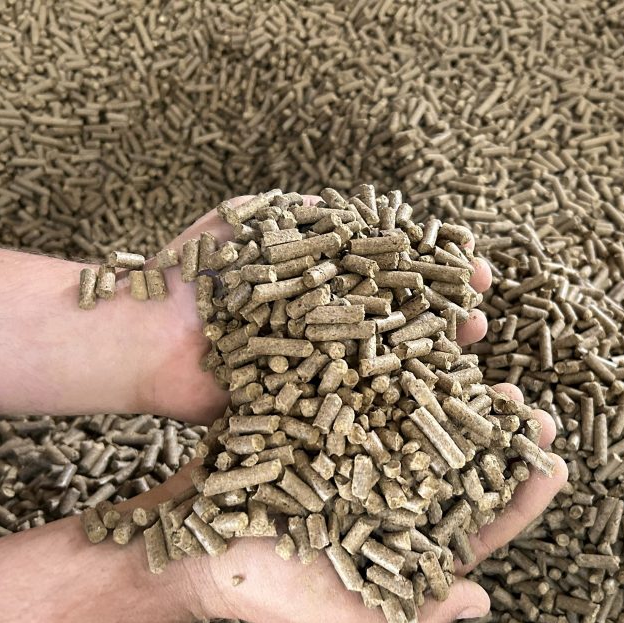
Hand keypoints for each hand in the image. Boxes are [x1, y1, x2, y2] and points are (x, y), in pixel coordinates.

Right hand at [117, 389, 567, 622]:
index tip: (554, 467)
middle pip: (462, 459)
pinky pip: (369, 385)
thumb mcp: (338, 614)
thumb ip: (407, 613)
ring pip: (423, 414)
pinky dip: (394, 360)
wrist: (186, 542)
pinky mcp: (328, 417)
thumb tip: (481, 602)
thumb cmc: (264, 590)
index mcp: (408, 541)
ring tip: (484, 357)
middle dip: (499, 432)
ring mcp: (363, 450)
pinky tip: (417, 334)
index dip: (520, 496)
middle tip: (528, 405)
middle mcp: (395, 491)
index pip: (480, 522)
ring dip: (456, 387)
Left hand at [140, 195, 492, 423]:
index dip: (431, 269)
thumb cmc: (190, 274)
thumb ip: (295, 214)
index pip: (390, 275)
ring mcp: (317, 374)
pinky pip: (354, 412)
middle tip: (482, 308)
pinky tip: (431, 405)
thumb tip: (348, 206)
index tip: (470, 262)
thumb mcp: (243, 223)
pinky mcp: (303, 414)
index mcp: (317, 287)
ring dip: (432, 359)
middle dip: (444, 314)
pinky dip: (393, 409)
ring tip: (470, 348)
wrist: (142, 336)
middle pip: (400, 321)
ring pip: (388, 367)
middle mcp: (325, 330)